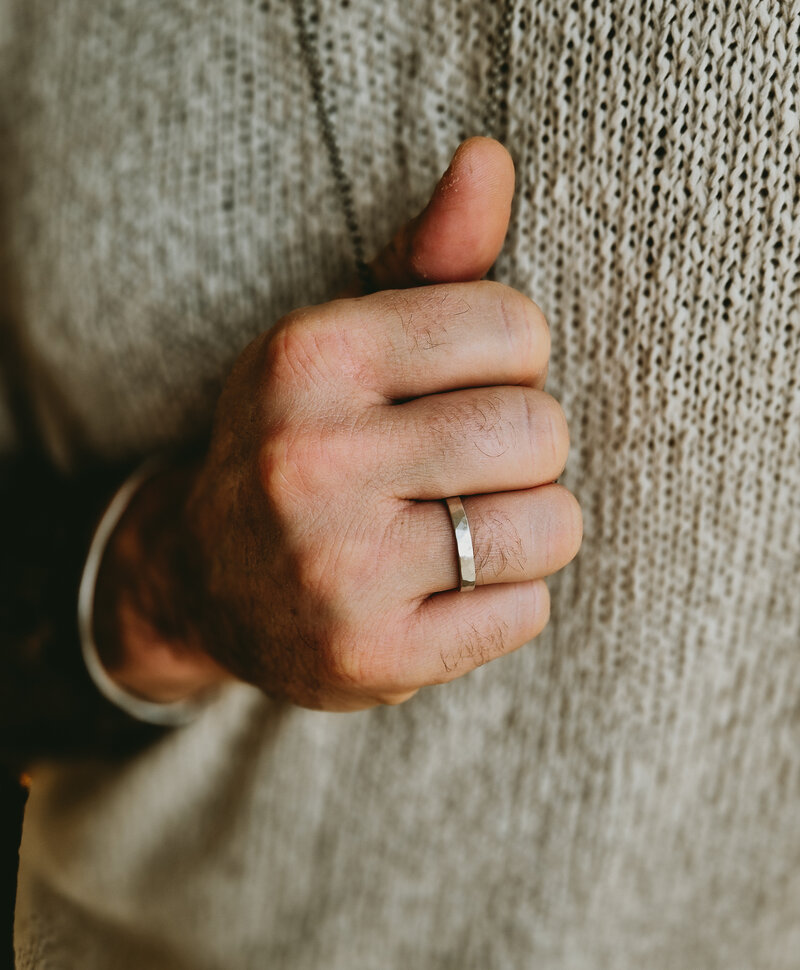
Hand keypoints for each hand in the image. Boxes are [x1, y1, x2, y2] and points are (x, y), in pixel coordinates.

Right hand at [95, 138, 581, 709]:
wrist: (206, 578)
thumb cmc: (303, 442)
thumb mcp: (345, 342)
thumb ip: (430, 255)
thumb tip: (491, 158)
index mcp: (308, 358)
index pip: (514, 327)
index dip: (513, 360)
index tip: (468, 387)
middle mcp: (311, 460)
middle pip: (538, 432)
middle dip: (526, 448)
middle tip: (470, 466)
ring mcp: (337, 569)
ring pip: (549, 528)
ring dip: (530, 527)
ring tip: (466, 527)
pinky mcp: (370, 656)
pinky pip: (525, 611)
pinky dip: (506, 597)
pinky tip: (445, 589)